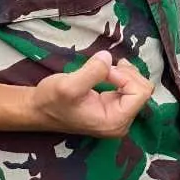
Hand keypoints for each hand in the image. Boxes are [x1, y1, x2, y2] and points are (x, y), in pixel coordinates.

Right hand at [28, 51, 154, 138]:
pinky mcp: (114, 106)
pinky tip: (109, 71)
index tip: (106, 72)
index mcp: (115, 122)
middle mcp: (121, 122)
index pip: (141, 93)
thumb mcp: (69, 86)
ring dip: (123, 72)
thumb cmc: (51, 101)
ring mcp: (119, 115)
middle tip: (104, 69)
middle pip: (143, 88)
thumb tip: (108, 57)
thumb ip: (92, 71)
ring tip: (104, 70)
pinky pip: (130, 86)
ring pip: (138, 85)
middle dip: (125, 73)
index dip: (126, 76)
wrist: (37, 108)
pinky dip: (122, 74)